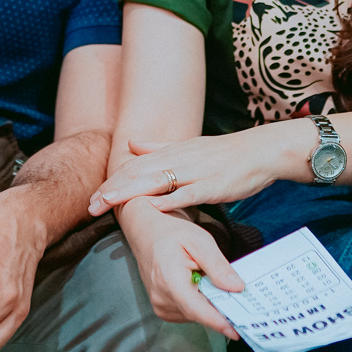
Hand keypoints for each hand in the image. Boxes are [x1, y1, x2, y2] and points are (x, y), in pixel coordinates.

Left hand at [88, 126, 302, 215]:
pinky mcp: (213, 185)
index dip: (112, 182)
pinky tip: (152, 207)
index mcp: (172, 152)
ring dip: (130, 193)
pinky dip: (169, 200)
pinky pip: (188, 193)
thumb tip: (131, 145)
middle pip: (139, 174)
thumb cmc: (226, 154)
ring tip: (108, 204)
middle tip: (90, 206)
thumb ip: (158, 147)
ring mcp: (196, 172)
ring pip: (157, 181)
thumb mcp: (189, 146)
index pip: (134, 167)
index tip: (92, 197)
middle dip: (113, 190)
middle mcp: (180, 159)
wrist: (261, 152)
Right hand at [114, 198, 242, 337]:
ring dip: (209, 305)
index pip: (195, 308)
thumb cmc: (173, 235)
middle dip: (220, 311)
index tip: (236, 331)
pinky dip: (200, 305)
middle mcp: (161, 297)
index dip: (217, 321)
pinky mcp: (163, 309)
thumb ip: (218, 266)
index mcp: (169, 279)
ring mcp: (160, 306)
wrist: (149, 235)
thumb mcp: (200, 241)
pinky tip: (201, 288)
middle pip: (198, 314)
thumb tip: (237, 288)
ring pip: (195, 315)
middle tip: (241, 301)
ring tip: (214, 284)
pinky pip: (189, 314)